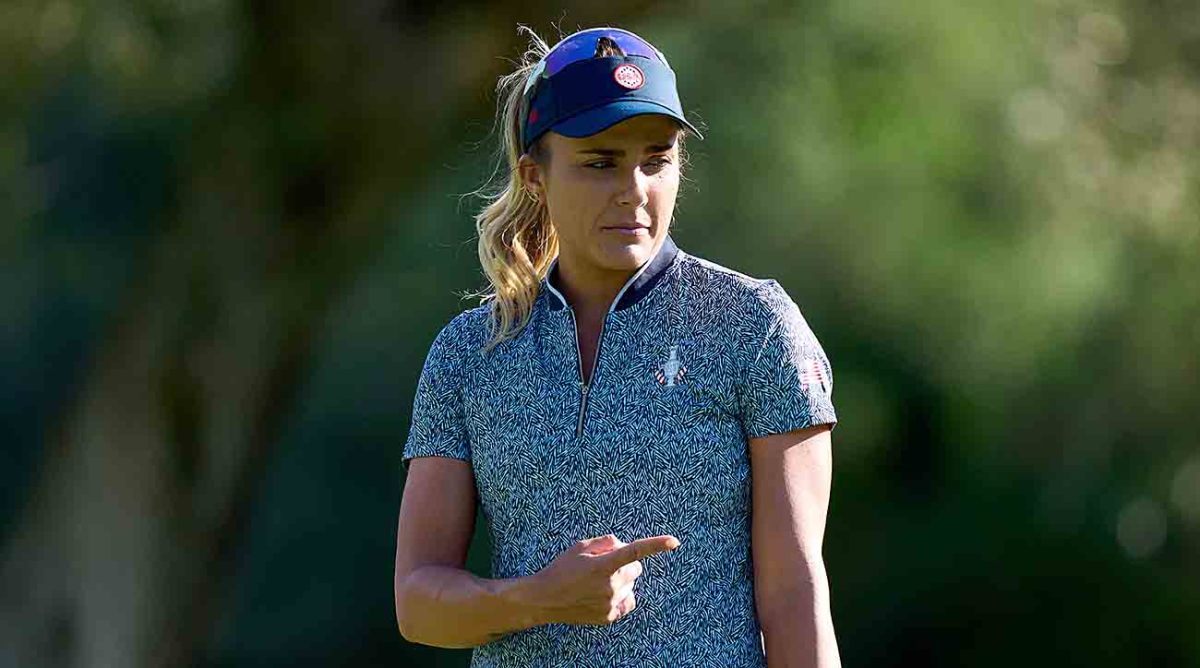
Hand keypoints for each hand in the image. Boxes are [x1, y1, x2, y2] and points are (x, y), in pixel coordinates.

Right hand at [529, 533, 680, 625]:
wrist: (545, 599)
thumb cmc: (562, 569)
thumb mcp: (580, 547)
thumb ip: (606, 542)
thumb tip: (623, 546)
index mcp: (603, 565)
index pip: (635, 551)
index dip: (656, 545)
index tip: (674, 542)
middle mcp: (610, 585)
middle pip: (636, 569)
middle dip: (626, 564)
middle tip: (605, 565)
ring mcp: (611, 603)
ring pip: (631, 585)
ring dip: (621, 580)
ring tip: (597, 582)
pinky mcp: (609, 616)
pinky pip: (628, 601)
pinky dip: (621, 596)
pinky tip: (604, 594)